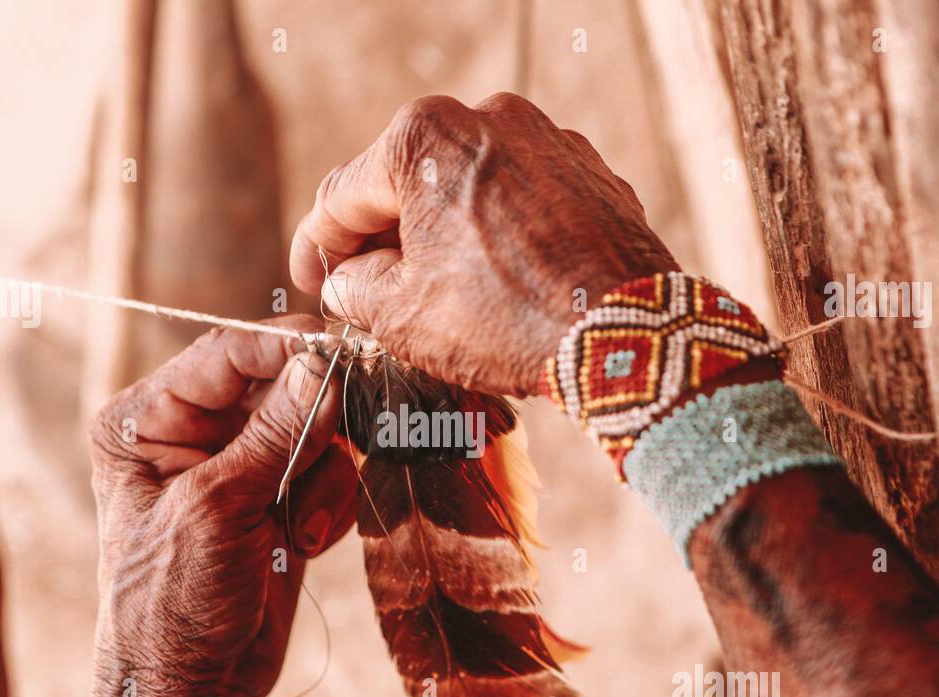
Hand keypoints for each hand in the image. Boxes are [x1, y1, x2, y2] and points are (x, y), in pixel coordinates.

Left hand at [87, 317, 356, 696]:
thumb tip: (324, 364)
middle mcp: (191, 434)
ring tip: (301, 532)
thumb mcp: (219, 508)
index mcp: (146, 420)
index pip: (226, 354)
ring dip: (322, 479)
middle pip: (280, 386)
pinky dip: (329, 505)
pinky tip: (306, 545)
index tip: (339, 349)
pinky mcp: (278, 500)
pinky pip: (328, 471)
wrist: (191, 689)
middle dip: (313, 424)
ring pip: (315, 430)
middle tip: (341, 442)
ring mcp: (240, 467)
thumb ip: (276, 433)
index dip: (285, 347)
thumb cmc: (173, 601)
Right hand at [289, 92, 678, 394]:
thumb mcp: (401, 314)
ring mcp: (547, 139)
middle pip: (407, 185)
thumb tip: (347, 279)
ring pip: (467, 190)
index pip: (343, 196)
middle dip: (383, 240)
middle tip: (368, 296)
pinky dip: (496, 235)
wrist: (627, 336)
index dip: (316, 246)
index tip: (311, 281)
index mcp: (424, 136)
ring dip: (441, 237)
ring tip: (437, 298)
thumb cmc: (508, 320)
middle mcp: (487, 116)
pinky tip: (496, 284)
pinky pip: (520, 200)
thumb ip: (354, 286)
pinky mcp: (589, 171)